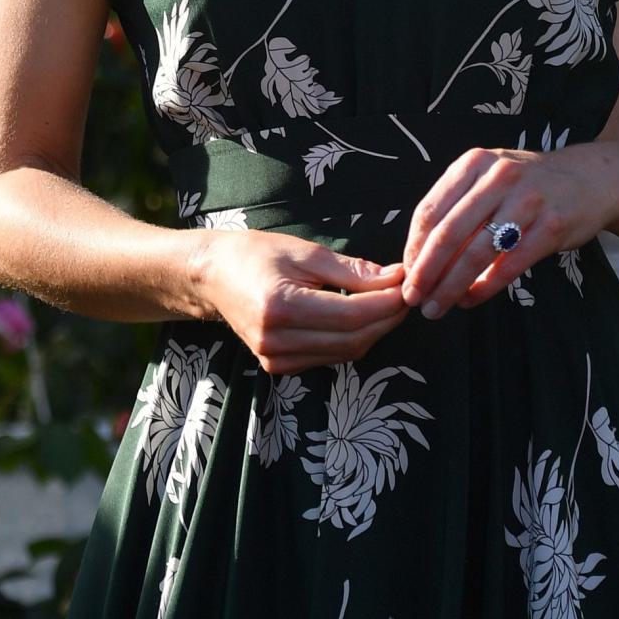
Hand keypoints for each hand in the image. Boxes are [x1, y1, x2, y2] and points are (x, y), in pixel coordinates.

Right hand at [188, 229, 408, 373]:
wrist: (212, 276)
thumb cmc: (256, 254)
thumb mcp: (305, 252)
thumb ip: (351, 270)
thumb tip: (395, 277)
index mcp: (282, 307)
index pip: (352, 315)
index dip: (387, 303)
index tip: (407, 284)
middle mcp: (277, 341)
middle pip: (353, 340)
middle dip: (387, 318)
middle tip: (405, 292)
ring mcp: (276, 359)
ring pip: (345, 353)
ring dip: (373, 330)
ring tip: (388, 302)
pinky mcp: (278, 367)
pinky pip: (329, 357)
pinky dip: (351, 339)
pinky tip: (360, 317)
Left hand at [401, 146, 618, 318]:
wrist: (591, 179)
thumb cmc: (528, 184)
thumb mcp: (489, 177)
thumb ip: (457, 206)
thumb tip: (418, 256)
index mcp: (473, 163)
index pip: (430, 211)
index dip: (413, 248)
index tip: (406, 274)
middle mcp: (498, 177)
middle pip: (448, 233)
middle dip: (425, 272)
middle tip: (413, 297)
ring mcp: (527, 200)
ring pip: (476, 252)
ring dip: (451, 286)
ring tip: (437, 307)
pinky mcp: (551, 226)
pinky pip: (509, 265)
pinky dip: (485, 288)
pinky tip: (470, 300)